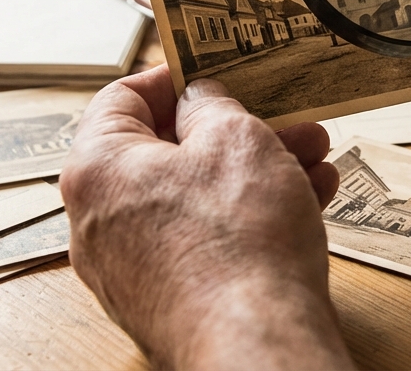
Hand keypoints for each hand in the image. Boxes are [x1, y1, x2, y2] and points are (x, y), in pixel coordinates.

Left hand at [60, 66, 352, 369]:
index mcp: (97, 170)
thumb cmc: (238, 244)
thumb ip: (212, 104)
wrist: (257, 343)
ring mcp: (132, 267)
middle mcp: (101, 221)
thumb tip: (201, 100)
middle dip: (237, 129)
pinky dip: (248, 216)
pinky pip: (205, 239)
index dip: (174, 75)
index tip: (213, 69)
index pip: (122, 98)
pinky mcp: (168, 299)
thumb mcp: (236, 137)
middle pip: (167, 151)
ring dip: (256, 170)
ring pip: (195, 197)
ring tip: (313, 158)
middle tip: (282, 116)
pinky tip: (307, 200)